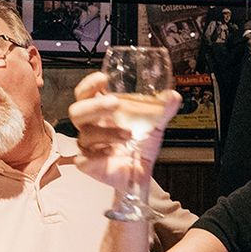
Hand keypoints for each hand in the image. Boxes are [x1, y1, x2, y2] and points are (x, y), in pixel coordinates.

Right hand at [67, 70, 180, 193]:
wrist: (141, 172)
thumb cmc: (140, 146)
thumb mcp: (154, 125)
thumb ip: (162, 110)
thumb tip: (172, 96)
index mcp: (101, 112)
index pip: (84, 94)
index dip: (88, 85)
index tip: (102, 79)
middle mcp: (91, 127)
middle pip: (77, 112)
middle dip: (94, 105)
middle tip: (114, 103)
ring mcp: (89, 147)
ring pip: (85, 135)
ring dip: (107, 132)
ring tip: (128, 134)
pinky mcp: (90, 165)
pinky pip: (83, 161)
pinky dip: (95, 157)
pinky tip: (110, 154)